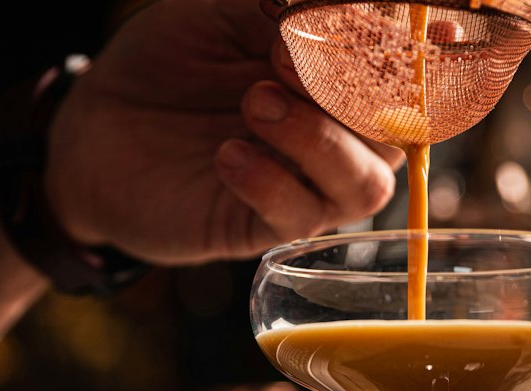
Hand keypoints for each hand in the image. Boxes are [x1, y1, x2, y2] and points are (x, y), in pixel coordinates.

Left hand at [46, 0, 402, 265]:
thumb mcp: (218, 12)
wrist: (93, 131)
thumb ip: (283, 5)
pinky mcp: (265, 229)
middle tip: (286, 54)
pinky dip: (270, 180)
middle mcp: (334, 134)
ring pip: (366, 184)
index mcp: (335, 78)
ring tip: (253, 104)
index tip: (436, 26)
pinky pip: (300, 217)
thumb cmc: (163, 64)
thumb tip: (351, 3)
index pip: (406, 75)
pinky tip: (226, 154)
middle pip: (401, 132)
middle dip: (359, 92)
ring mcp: (304, 186)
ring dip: (319, 140)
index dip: (427, 56)